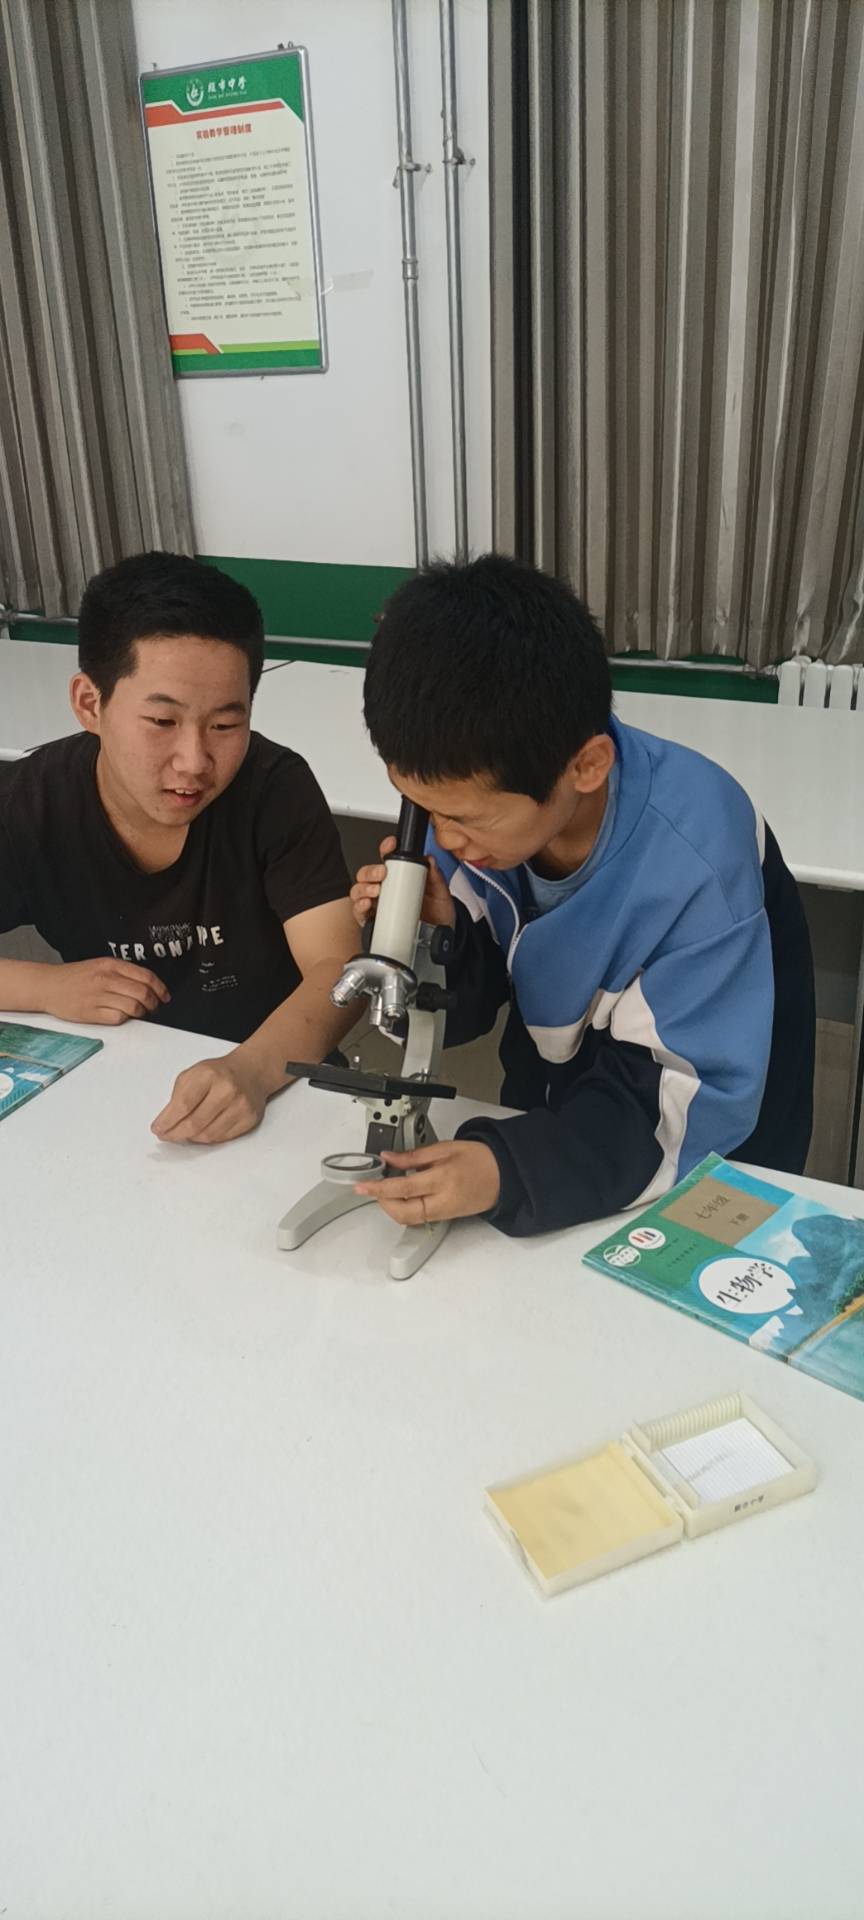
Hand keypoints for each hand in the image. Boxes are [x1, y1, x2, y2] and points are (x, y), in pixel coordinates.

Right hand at [43, 958, 169, 1025]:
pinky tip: (120, 1016)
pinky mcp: (91, 1012)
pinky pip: (118, 1018)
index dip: (160, 989)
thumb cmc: (75, 976)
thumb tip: (149, 986)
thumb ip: (123, 973)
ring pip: (133, 1007)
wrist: (48, 985)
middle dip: (153, 1003)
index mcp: (110, 965)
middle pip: (143, 993)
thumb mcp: (100, 965)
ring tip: (138, 1013)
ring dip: (141, 1013)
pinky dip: (124, 1019)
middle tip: (153, 1008)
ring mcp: (98, 996)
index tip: (165, 996)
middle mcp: (105, 979)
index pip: (146, 977)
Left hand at [151, 1052, 267, 1144]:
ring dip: (191, 1137)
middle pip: (194, 1123)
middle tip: (166, 1135)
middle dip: (175, 1134)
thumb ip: (178, 1096)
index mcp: (209, 1075)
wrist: (251, 1072)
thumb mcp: (193, 1074)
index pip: (183, 1105)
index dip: (167, 1121)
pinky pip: (222, 1138)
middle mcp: (227, 1090)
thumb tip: (166, 1122)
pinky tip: (201, 1131)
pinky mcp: (249, 1119)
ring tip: (183, 1132)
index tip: (158, 1128)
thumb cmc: (218, 1073)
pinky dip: (207, 1138)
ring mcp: (240, 1106)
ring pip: (207, 1135)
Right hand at [350, 836, 454, 930]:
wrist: (440, 935)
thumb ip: (436, 876)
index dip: (386, 848)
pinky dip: (359, 907)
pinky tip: (367, 904)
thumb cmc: (438, 912)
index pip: (387, 857)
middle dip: (371, 871)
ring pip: (359, 890)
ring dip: (363, 888)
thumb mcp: (440, 892)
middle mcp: (386, 888)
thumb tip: (430, 860)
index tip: (391, 845)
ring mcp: (378, 904)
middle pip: (367, 874)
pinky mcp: (374, 921)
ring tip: (375, 891)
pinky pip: (359, 912)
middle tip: (382, 873)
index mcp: (400, 876)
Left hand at [354, 1138, 500, 1223]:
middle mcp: (443, 1200)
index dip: (378, 1188)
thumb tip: (389, 1158)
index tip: (362, 1186)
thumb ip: (414, 1155)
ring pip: (409, 1219)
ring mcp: (445, 1212)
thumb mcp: (446, 1148)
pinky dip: (405, 1208)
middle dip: (382, 1202)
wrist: (505, 1174)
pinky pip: (419, 1218)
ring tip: (387, 1190)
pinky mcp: (447, 1218)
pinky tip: (403, 1195)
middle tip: (373, 1187)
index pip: (402, 1188)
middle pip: (402, 1212)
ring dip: (392, 1207)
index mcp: (443, 1178)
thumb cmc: (480, 1158)